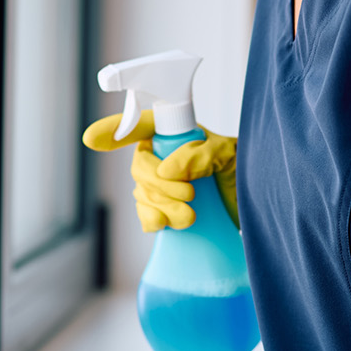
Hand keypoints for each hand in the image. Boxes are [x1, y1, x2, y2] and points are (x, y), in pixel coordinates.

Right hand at [83, 109, 238, 231]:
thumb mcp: (229, 156)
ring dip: (161, 206)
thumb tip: (168, 169)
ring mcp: (164, 188)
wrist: (259, 208)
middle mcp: (166, 158)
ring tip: (191, 216)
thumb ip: (201, 155)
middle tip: (189, 194)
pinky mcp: (168, 213)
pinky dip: (152, 221)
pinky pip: (145, 216)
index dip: (113, 129)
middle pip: (139, 167)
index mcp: (177, 136)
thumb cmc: (245, 172)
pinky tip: (166, 225)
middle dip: (157, 184)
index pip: (141, 125)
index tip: (91, 139)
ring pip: (142, 194)